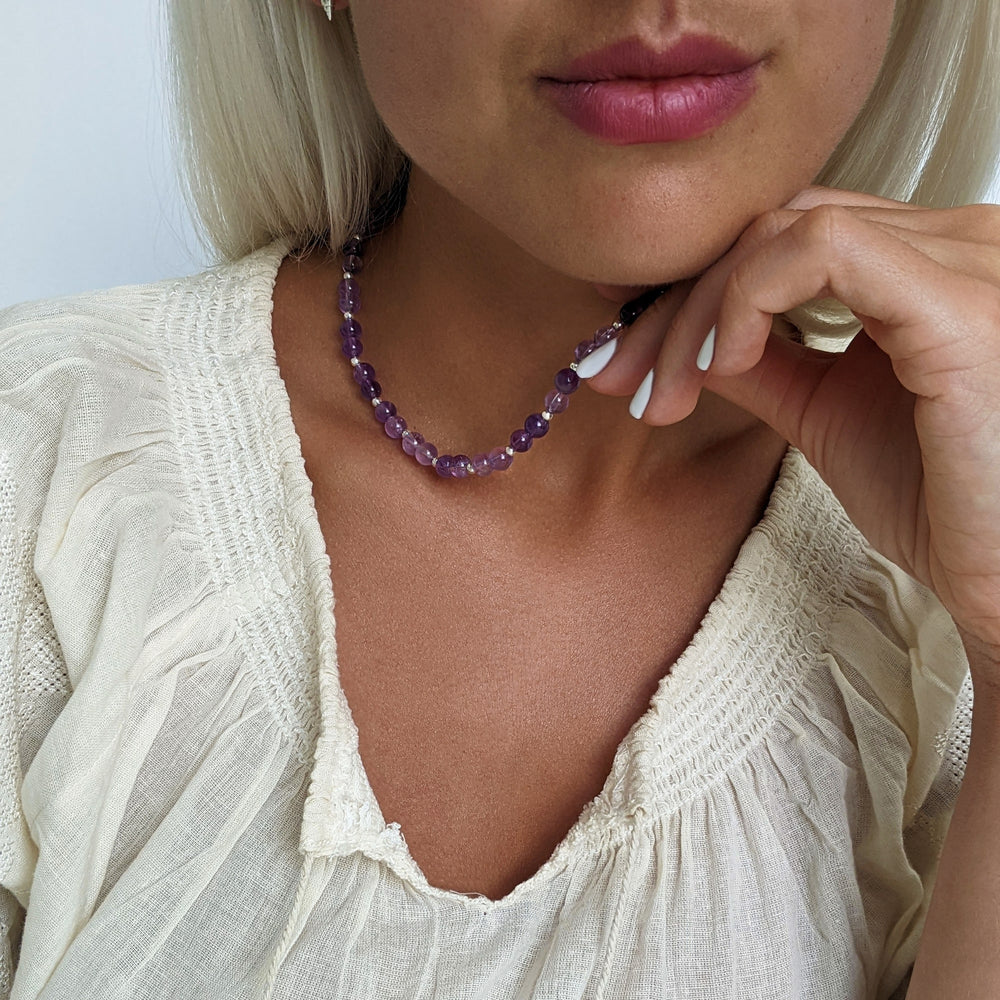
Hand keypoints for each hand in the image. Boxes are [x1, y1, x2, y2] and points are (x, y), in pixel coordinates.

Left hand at [586, 186, 999, 674]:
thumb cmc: (943, 504)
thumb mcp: (824, 416)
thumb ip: (762, 362)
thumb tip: (682, 336)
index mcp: (925, 266)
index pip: (783, 235)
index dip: (694, 282)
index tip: (626, 344)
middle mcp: (951, 241)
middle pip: (771, 226)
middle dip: (675, 303)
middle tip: (618, 375)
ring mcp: (963, 259)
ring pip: (780, 231)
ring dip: (697, 312)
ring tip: (666, 392)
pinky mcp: (960, 303)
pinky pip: (824, 249)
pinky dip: (748, 298)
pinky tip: (724, 363)